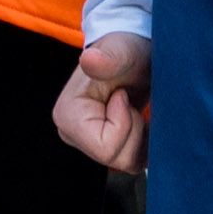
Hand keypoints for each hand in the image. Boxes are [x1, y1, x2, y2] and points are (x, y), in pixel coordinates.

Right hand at [54, 34, 150, 173]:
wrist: (133, 54)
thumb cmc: (127, 51)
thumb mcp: (122, 52)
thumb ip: (108, 59)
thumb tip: (89, 60)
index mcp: (67, 115)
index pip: (106, 149)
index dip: (125, 124)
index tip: (123, 95)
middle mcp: (71, 133)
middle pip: (115, 159)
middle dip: (135, 131)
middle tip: (130, 102)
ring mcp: (86, 142)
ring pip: (126, 162)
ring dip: (141, 136)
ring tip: (134, 108)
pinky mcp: (103, 146)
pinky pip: (131, 162)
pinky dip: (145, 144)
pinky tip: (142, 121)